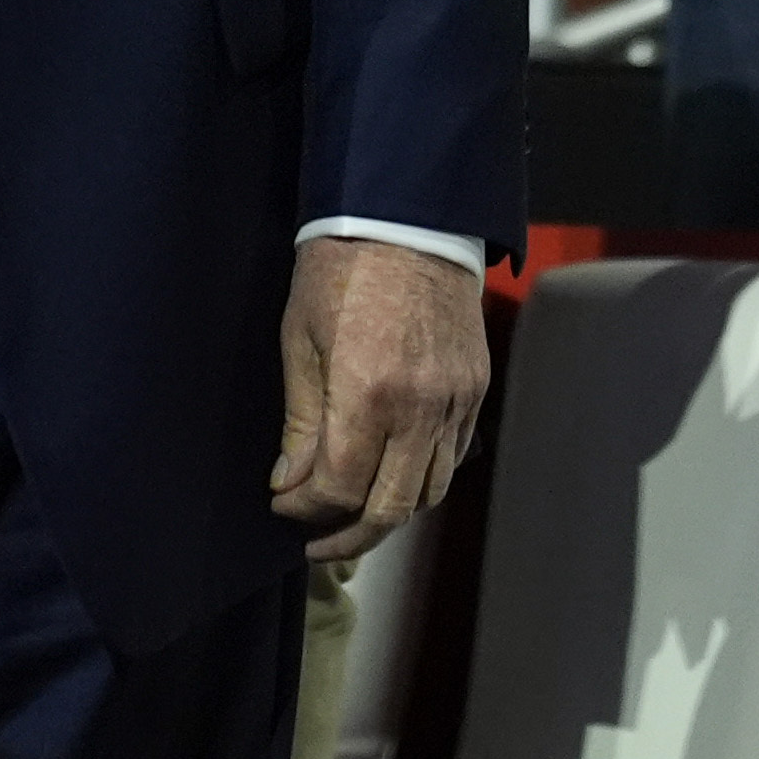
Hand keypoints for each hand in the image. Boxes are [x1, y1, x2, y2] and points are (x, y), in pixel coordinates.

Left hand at [273, 235, 487, 564]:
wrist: (409, 216)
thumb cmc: (343, 268)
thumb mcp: (301, 339)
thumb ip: (300, 421)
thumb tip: (289, 483)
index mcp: (368, 393)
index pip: (338, 488)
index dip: (304, 510)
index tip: (283, 506)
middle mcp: (419, 407)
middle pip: (389, 508)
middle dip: (346, 537)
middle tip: (315, 541)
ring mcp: (455, 400)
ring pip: (428, 492)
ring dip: (388, 514)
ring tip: (353, 515)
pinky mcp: (475, 388)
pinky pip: (453, 457)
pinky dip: (422, 478)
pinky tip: (393, 474)